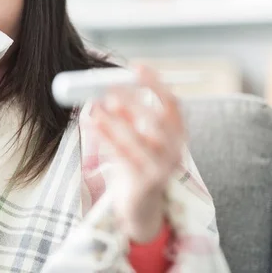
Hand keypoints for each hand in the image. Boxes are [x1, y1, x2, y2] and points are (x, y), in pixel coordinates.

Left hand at [87, 65, 184, 242]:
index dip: (155, 83)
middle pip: (156, 121)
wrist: (139, 206)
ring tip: (96, 106)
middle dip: (131, 103)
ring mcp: (163, 169)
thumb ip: (127, 115)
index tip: (135, 67)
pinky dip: (107, 137)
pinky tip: (93, 123)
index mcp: (178, 134)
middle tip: (108, 90)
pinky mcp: (146, 183)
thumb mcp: (135, 137)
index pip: (172, 103)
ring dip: (115, 120)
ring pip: (138, 140)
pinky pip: (124, 156)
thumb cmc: (135, 163)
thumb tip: (106, 88)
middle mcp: (176, 150)